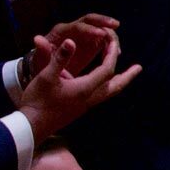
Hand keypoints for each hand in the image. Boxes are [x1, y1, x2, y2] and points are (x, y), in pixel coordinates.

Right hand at [11, 28, 138, 137]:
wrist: (30, 127)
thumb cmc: (37, 101)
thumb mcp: (46, 76)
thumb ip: (60, 58)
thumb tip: (71, 41)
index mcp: (85, 88)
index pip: (107, 69)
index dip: (111, 54)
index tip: (113, 41)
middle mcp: (89, 98)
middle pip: (115, 86)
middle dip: (128, 75)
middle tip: (139, 68)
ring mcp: (84, 106)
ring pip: (108, 93)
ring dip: (120, 82)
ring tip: (127, 76)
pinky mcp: (78, 110)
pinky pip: (100, 97)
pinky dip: (107, 88)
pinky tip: (102, 85)